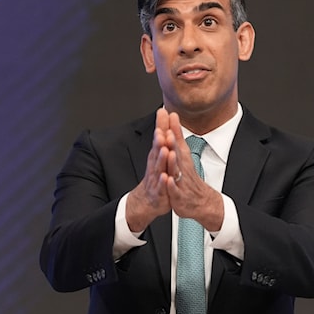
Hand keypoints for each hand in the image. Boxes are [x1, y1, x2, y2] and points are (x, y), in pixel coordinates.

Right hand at [125, 109, 175, 231]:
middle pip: (157, 151)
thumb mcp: (159, 153)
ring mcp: (157, 179)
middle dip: (160, 141)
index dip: (161, 126)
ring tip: (164, 151)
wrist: (148, 201)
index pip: (159, 138)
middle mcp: (155, 165)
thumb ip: (162, 133)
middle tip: (162, 131)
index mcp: (157, 156)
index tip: (163, 113)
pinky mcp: (160, 193)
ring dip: (161, 159)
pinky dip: (164, 182)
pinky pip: (162, 187)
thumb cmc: (155, 176)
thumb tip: (163, 112)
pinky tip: (165, 177)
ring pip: (159, 168)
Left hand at [166, 112, 223, 231]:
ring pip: (177, 171)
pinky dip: (172, 185)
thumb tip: (173, 115)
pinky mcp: (179, 195)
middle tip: (169, 131)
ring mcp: (181, 181)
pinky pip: (175, 190)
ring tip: (170, 152)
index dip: (173, 129)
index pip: (177, 141)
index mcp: (182, 158)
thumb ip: (177, 135)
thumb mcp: (183, 154)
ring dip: (173, 162)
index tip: (170, 114)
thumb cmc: (189, 177)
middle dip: (173, 143)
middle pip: (178, 154)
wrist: (200, 202)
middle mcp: (183, 168)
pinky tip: (168, 180)